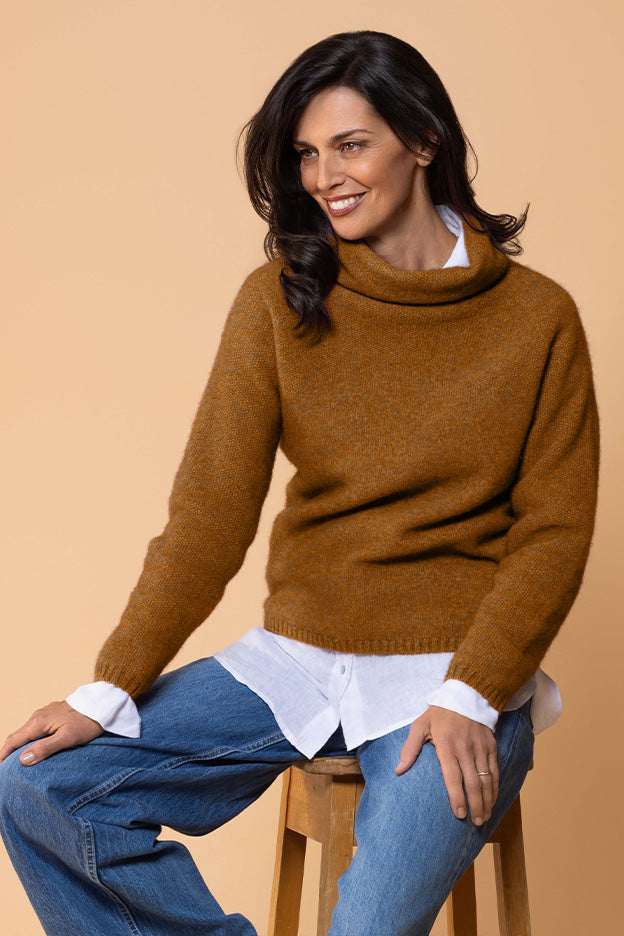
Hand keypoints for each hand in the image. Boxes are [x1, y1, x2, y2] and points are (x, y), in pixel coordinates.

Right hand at [0, 701, 103, 765]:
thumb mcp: (67, 738)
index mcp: (38, 722)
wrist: (101, 704)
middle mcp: (38, 716)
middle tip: (6, 770)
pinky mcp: (52, 714)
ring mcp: (44, 714)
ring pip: (26, 732)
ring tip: (18, 763)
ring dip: (19, 747)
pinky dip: (29, 740)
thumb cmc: (87, 722)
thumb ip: (45, 748)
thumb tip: (22, 759)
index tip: (0, 770)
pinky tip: (34, 749)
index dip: (3, 756)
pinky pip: (35, 729)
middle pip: (17, 736)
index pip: (13, 741)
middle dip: (9, 752)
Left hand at [395, 704, 497, 825]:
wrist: (466, 695)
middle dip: (476, 806)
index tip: (459, 814)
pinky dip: (495, 788)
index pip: (453, 777)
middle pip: (473, 783)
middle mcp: (466, 749)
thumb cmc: (439, 713)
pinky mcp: (491, 747)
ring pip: (487, 780)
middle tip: (475, 823)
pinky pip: (495, 771)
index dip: (457, 797)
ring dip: (487, 801)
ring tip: (484, 817)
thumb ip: (410, 748)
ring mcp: (481, 748)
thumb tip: (399, 770)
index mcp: (447, 745)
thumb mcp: (420, 725)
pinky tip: (492, 800)